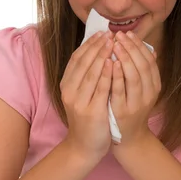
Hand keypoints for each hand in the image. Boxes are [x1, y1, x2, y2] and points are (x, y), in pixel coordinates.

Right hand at [60, 31, 114, 159]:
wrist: (84, 146)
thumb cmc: (87, 117)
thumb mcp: (83, 94)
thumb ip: (88, 75)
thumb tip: (99, 51)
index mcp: (66, 85)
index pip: (77, 59)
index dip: (89, 44)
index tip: (101, 33)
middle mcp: (70, 91)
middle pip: (83, 63)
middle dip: (96, 46)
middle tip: (109, 33)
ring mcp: (79, 102)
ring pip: (90, 73)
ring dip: (101, 55)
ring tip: (112, 42)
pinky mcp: (91, 111)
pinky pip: (100, 89)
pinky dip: (106, 74)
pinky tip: (114, 63)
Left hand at [110, 30, 160, 146]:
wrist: (129, 138)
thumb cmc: (133, 109)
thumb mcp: (142, 90)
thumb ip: (144, 71)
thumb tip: (149, 50)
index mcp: (154, 86)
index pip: (149, 61)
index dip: (139, 46)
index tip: (128, 34)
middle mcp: (149, 94)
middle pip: (142, 65)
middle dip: (130, 48)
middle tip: (118, 35)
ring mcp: (137, 103)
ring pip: (134, 76)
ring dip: (124, 58)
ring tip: (114, 44)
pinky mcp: (123, 112)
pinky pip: (120, 91)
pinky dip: (116, 76)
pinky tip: (110, 64)